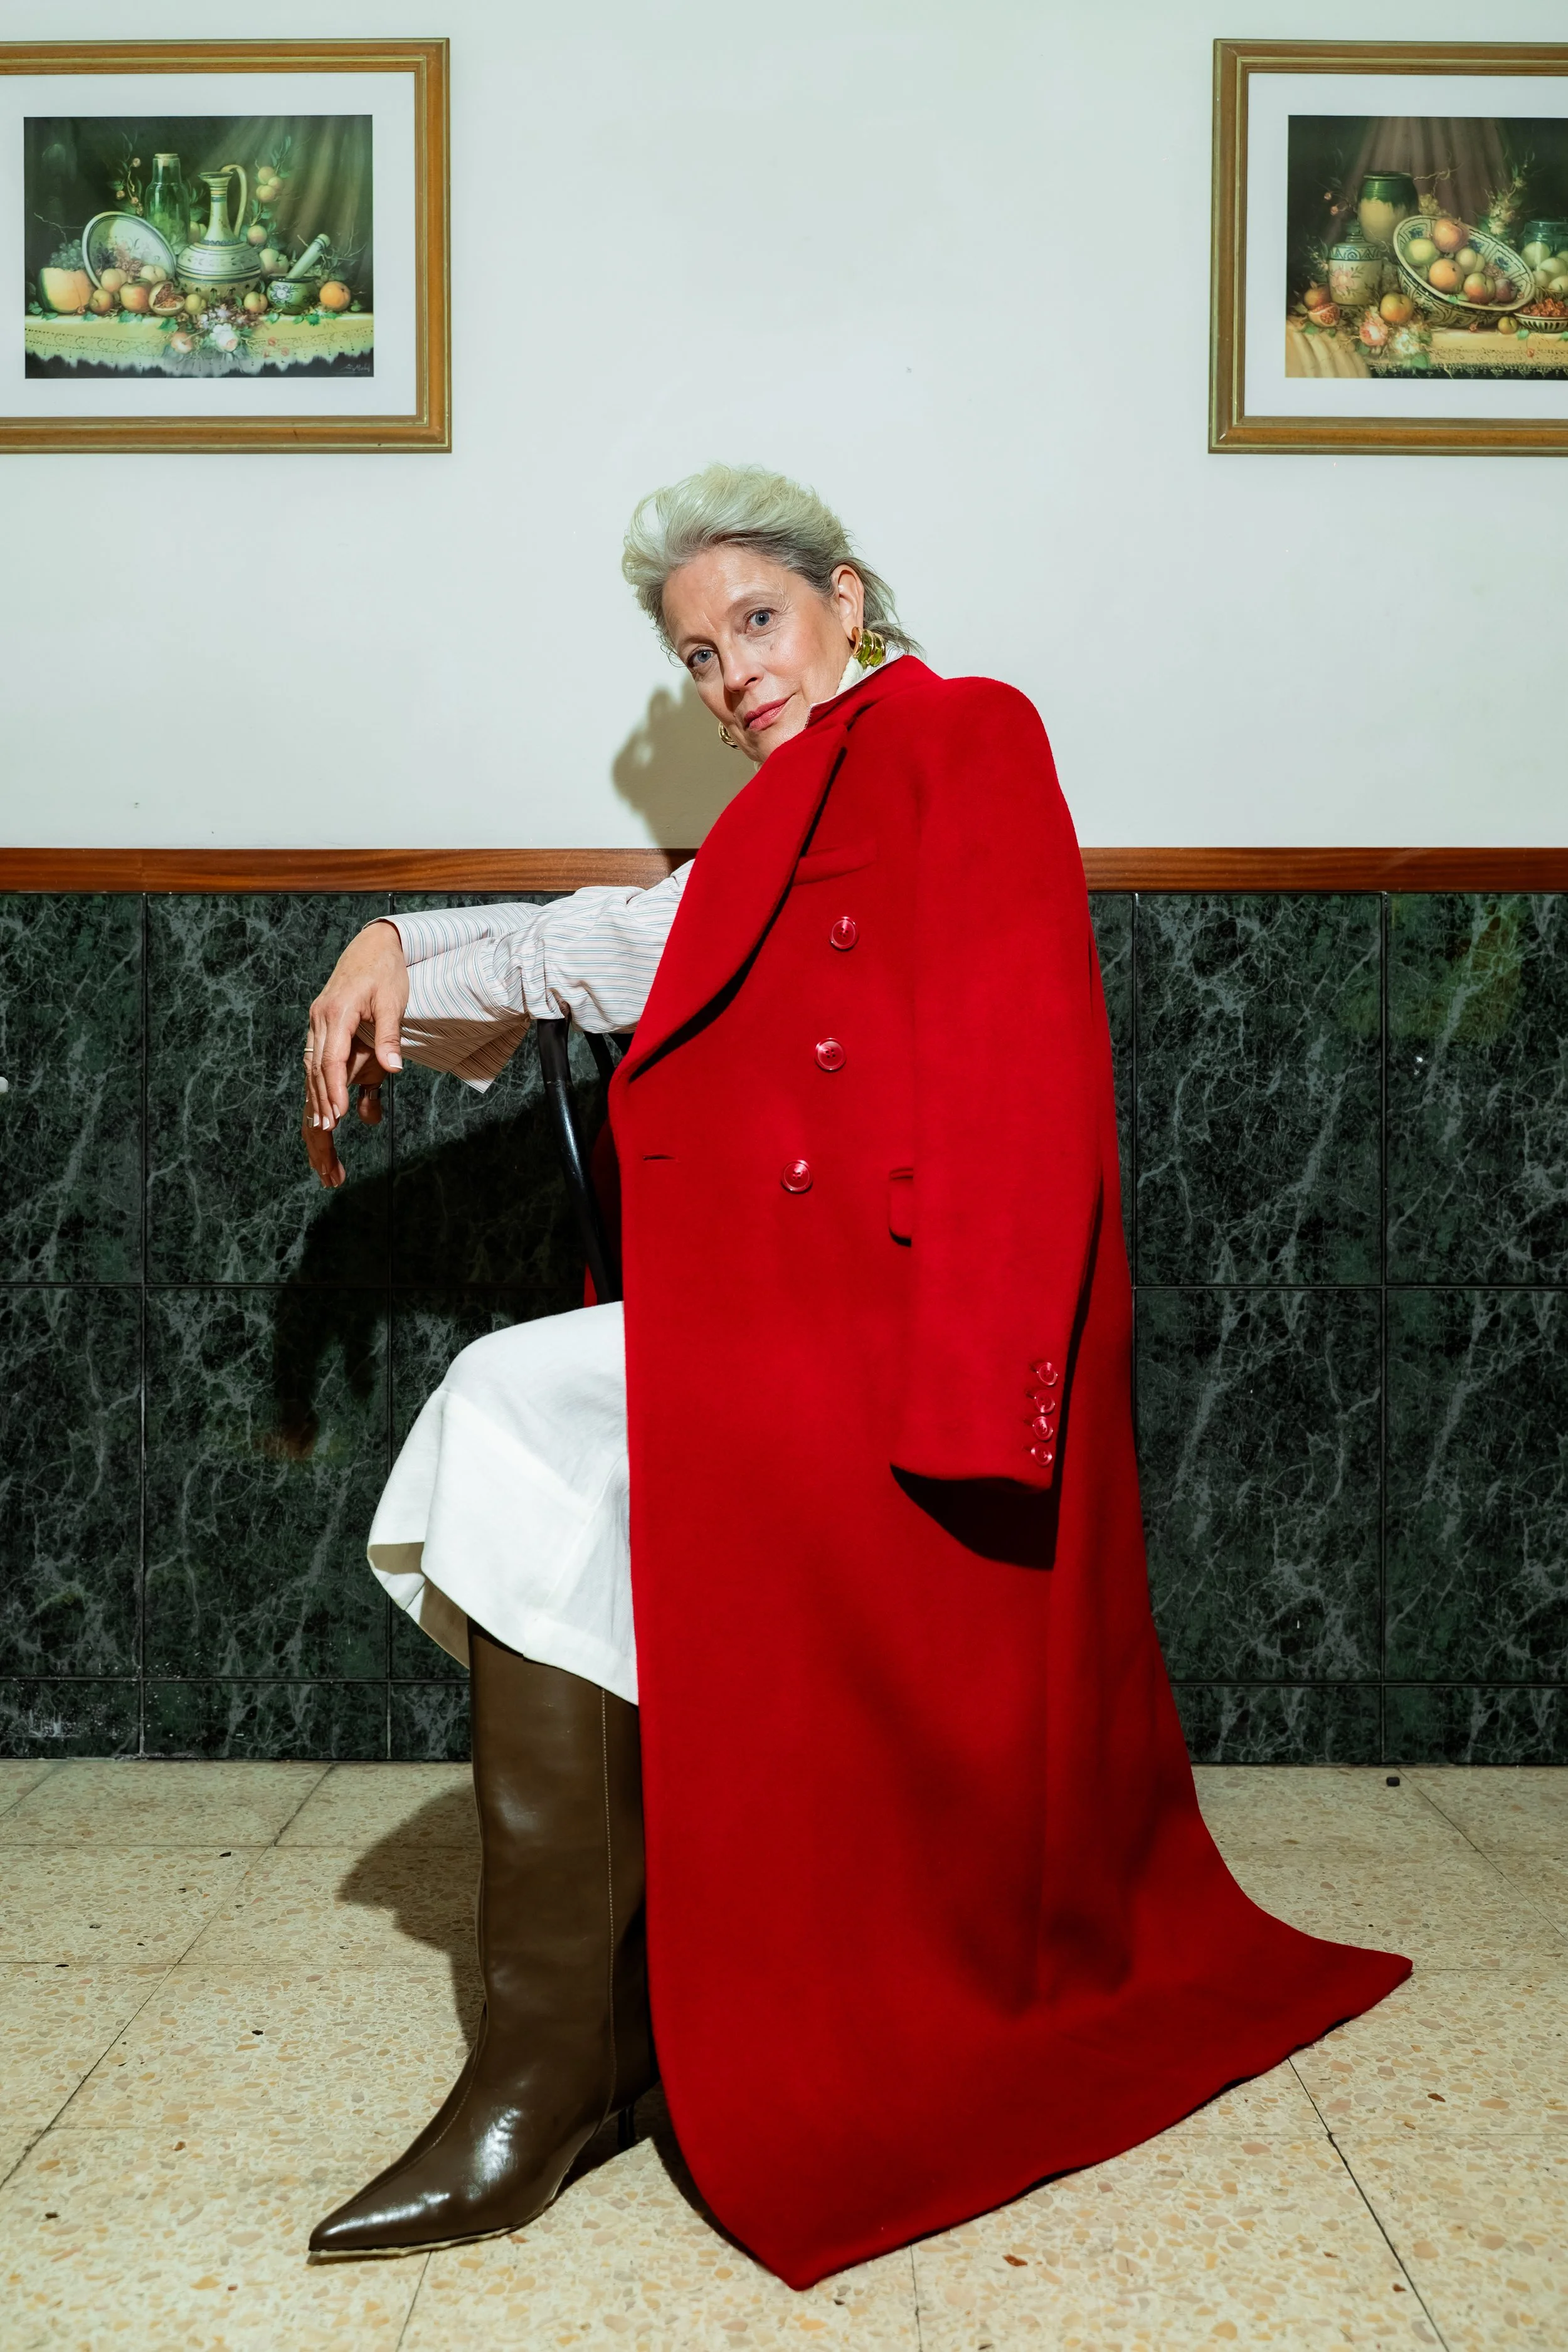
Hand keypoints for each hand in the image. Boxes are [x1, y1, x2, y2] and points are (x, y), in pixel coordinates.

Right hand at [302, 920, 408, 1188]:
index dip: (334, 1090)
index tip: (338, 1118)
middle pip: (315, 1076)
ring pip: (312, 1079)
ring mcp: (316, 1030)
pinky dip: (321, 1100)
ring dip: (317, 1116)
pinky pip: (317, 1073)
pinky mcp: (321, 1036)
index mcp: (335, 1013)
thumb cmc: (385, 973)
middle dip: (321, 1116)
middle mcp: (319, 1023)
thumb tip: (393, 1070)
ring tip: (325, 1156)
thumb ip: (389, 1036)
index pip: (331, 1060)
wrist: (371, 948)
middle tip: (328, 1153)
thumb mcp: (393, 1001)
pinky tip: (326, 1129)